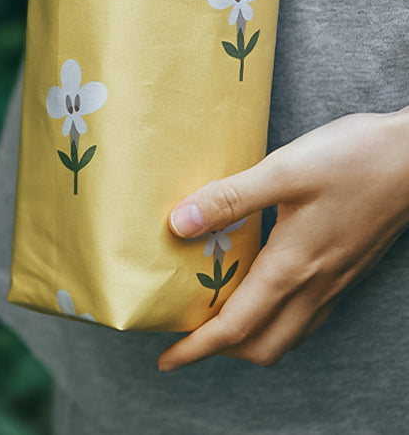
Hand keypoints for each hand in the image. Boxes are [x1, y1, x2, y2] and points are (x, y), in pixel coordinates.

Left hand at [158, 106, 408, 370]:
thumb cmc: (352, 160)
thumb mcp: (283, 171)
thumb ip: (230, 198)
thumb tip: (179, 222)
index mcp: (291, 268)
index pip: (235, 328)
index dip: (197, 348)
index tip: (167, 359)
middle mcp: (314, 286)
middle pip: (262, 345)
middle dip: (221, 350)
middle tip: (188, 331)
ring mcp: (334, 282)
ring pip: (287, 334)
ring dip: (250, 336)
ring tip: (217, 312)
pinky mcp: (346, 270)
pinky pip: (306, 315)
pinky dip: (276, 318)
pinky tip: (262, 287)